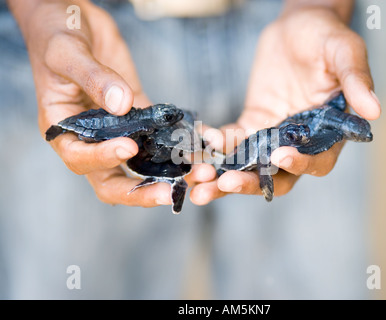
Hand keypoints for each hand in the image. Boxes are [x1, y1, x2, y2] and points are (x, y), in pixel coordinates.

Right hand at [12, 0, 214, 206]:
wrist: (73, 19)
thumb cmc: (57, 33)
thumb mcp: (67, 52)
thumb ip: (93, 78)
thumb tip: (120, 105)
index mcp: (63, 128)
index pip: (80, 157)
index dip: (103, 158)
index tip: (129, 147)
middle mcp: (89, 137)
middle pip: (110, 179)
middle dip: (138, 191)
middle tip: (168, 194)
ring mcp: (115, 130)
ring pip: (137, 166)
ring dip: (163, 175)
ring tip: (192, 176)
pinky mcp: (137, 116)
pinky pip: (155, 138)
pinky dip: (174, 147)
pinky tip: (196, 149)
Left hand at [190, 7, 380, 204]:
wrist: (297, 25)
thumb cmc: (325, 36)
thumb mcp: (344, 51)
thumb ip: (356, 79)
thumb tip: (374, 110)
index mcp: (328, 132)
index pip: (317, 160)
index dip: (300, 164)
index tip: (278, 156)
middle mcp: (300, 141)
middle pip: (277, 175)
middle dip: (250, 183)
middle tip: (223, 185)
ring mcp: (273, 135)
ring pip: (249, 166)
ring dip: (224, 177)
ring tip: (198, 184)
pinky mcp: (252, 124)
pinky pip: (232, 142)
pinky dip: (215, 147)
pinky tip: (198, 147)